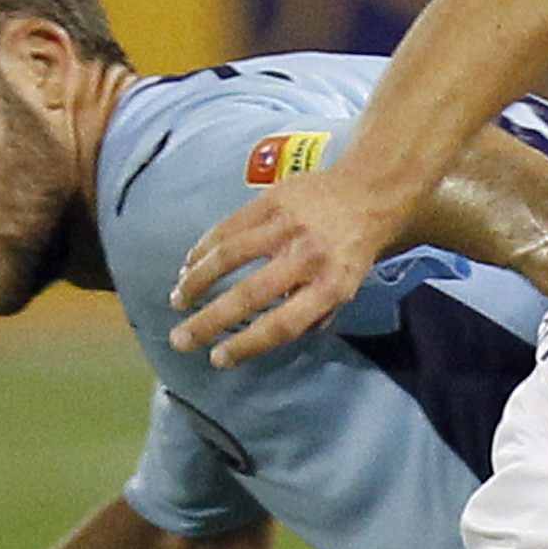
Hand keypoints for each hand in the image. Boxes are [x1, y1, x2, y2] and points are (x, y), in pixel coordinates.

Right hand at [169, 176, 402, 369]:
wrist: (369, 191)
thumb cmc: (354, 249)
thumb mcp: (348, 288)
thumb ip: (313, 313)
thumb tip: (270, 334)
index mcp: (331, 286)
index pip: (283, 325)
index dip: (247, 345)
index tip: (218, 358)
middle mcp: (308, 257)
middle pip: (250, 295)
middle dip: (209, 321)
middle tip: (181, 340)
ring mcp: (288, 226)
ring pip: (230, 255)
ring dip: (197, 281)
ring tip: (178, 300)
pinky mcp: (272, 199)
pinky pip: (229, 226)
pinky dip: (204, 248)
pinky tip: (189, 265)